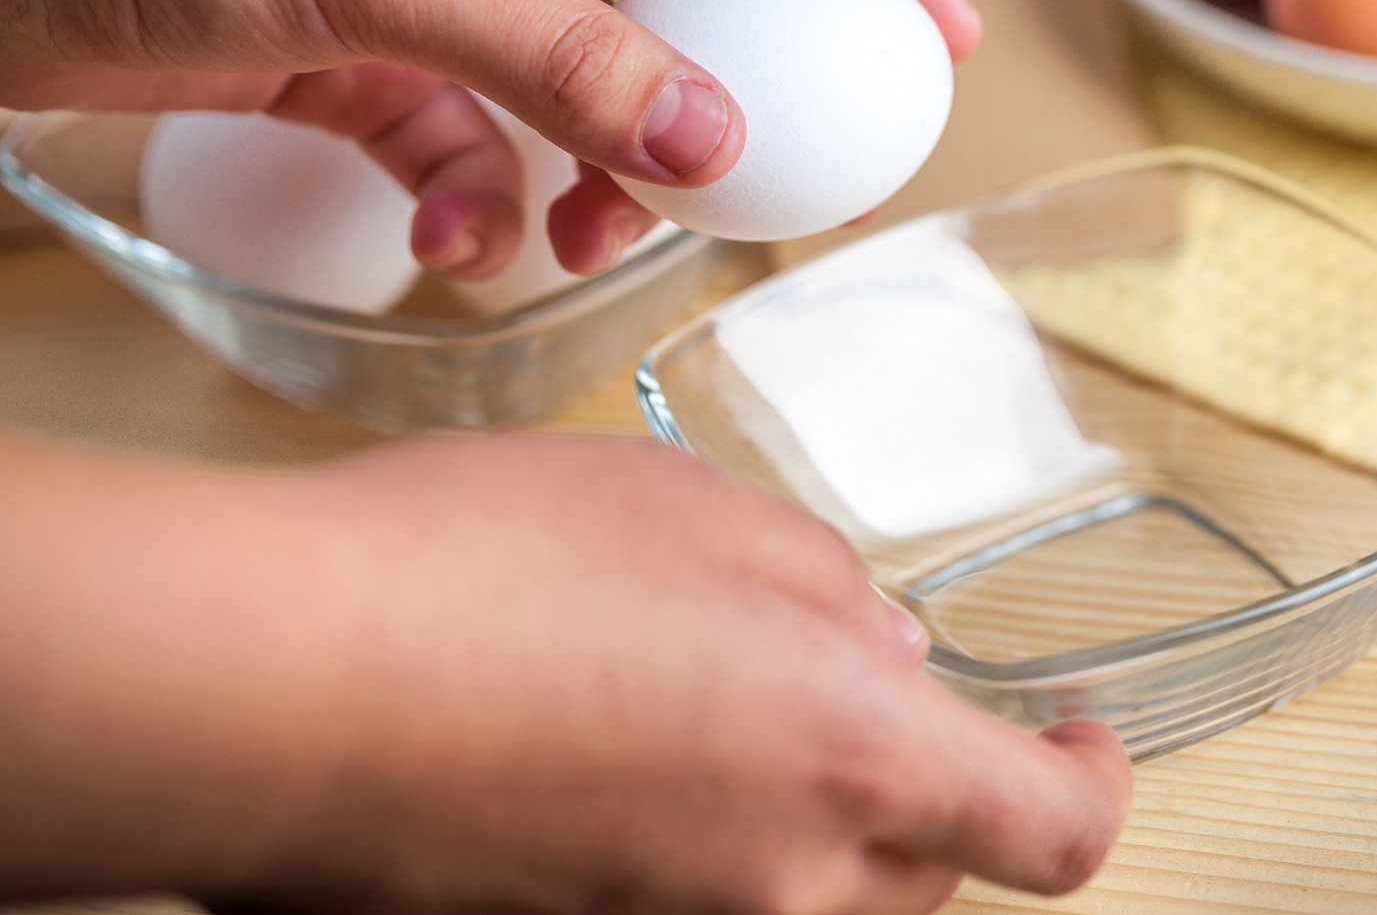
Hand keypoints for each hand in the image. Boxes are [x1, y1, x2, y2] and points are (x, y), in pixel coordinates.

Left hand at [0, 0, 979, 276]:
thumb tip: (720, 145)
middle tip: (800, 181)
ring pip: (597, 78)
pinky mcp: (387, 52)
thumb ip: (565, 59)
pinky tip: (455, 239)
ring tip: (596, 238)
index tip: (934, 38)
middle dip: (739, 87)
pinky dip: (487, 196)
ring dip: (606, 167)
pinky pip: (490, 136)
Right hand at [0, 434, 1129, 912]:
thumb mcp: (704, 511)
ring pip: (814, 892)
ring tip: (717, 696)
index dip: (1093, 781)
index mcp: (854, 767)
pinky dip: (702, 835)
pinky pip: (695, 897)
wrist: (272, 684)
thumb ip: (825, 587)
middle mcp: (782, 891)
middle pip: (930, 870)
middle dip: (925, 780)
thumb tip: (876, 646)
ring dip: (808, 808)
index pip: (1055, 832)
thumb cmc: (482, 573)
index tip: (1078, 731)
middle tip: (857, 678)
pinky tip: (622, 740)